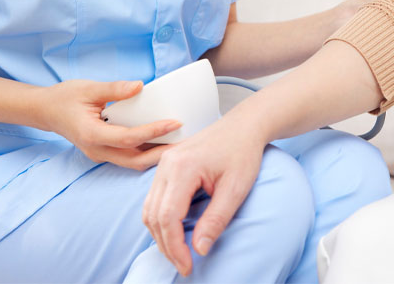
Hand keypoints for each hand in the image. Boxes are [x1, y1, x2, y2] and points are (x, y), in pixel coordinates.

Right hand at [37, 80, 180, 169]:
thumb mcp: (88, 88)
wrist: (46, 111)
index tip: (175, 123)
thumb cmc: (65, 98)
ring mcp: (101, 155)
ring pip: (134, 163)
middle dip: (162, 153)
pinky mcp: (106, 153)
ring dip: (157, 156)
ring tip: (180, 144)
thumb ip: (115, 89)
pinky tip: (164, 143)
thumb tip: (140, 86)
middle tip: (187, 142)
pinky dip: (148, 153)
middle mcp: (97, 150)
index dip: (153, 132)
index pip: (129, 138)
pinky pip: (130, 158)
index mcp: (92, 135)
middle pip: (136, 160)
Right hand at [142, 118, 263, 275]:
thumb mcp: (236, 188)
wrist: (244, 126)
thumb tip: (199, 249)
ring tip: (180, 253)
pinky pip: (154, 198)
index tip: (188, 266)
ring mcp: (163, 163)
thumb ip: (216, 219)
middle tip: (184, 265)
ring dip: (161, 234)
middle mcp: (166, 164)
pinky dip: (161, 219)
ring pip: (149, 208)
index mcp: (182, 167)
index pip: (168, 217)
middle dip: (166, 245)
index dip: (175, 247)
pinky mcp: (166, 165)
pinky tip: (177, 232)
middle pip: (153, 216)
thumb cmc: (243, 152)